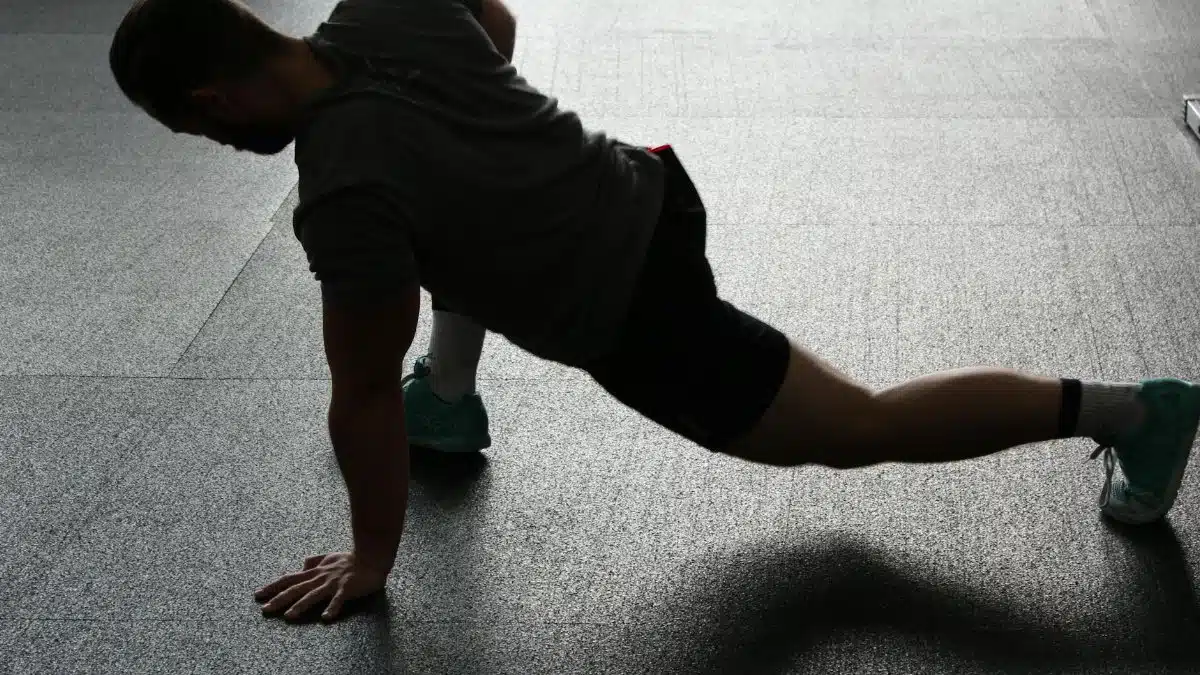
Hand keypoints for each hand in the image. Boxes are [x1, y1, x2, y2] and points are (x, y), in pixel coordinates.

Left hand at [254, 552, 388, 622]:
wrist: (372, 556)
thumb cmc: (351, 558)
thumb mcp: (329, 556)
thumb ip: (315, 560)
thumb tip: (302, 563)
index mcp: (315, 572)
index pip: (289, 579)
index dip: (273, 586)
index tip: (258, 595)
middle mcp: (320, 578)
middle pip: (296, 589)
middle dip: (279, 599)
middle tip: (265, 610)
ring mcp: (333, 583)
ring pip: (313, 595)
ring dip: (301, 605)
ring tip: (289, 616)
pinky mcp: (347, 588)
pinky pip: (338, 599)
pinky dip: (332, 608)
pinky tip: (325, 618)